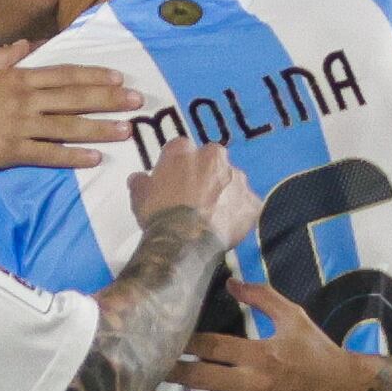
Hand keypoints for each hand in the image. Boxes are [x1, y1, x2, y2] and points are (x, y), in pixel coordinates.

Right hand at [0, 43, 138, 184]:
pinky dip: (73, 156)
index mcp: (13, 77)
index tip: (119, 76)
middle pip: (73, 97)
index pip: (62, 74)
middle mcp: (20, 99)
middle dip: (109, 98)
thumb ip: (0, 58)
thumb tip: (25, 45)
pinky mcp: (9, 152)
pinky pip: (48, 154)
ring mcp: (16, 125)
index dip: (93, 75)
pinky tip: (95, 159)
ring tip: (127, 130)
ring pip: (67, 126)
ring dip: (100, 127)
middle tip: (138, 101)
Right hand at [127, 135, 259, 248]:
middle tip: (195, 198)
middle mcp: (214, 156)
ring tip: (212, 215)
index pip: (181, 150)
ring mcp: (237, 177)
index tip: (174, 181)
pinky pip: (247, 204)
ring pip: (231, 180)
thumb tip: (138, 179)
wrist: (185, 240)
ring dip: (224, 192)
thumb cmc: (160, 215)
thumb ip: (141, 183)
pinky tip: (227, 226)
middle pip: (211, 160)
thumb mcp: (139, 196)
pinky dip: (239, 213)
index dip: (177, 167)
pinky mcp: (252, 201)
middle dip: (205, 175)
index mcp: (184, 150)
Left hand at [152, 281, 377, 390]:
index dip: (184, 343)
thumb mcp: (295, 318)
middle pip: (203, 377)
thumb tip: (230, 283)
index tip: (159, 339)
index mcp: (260, 353)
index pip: (212, 346)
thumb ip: (263, 298)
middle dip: (171, 373)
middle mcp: (255, 383)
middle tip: (142, 369)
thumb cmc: (319, 352)